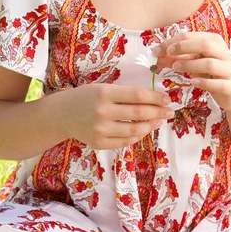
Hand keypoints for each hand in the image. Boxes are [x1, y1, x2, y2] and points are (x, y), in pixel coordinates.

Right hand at [56, 83, 174, 149]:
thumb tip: (153, 99)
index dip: (155, 97)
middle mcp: (102, 112)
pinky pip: (125, 142)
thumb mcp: (103, 88)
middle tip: (170, 111)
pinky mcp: (99, 143)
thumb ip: (124, 94)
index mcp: (104, 93)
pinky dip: (137, 137)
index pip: (137, 95)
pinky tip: (144, 130)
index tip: (167, 99)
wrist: (60, 115)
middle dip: (158, 112)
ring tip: (159, 121)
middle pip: (139, 114)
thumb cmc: (85, 97)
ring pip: (134, 131)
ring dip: (151, 126)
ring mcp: (100, 130)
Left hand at [153, 32, 230, 110]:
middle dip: (183, 48)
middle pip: (204, 45)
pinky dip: (204, 82)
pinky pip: (218, 83)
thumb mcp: (194, 63)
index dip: (172, 41)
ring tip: (176, 68)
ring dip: (190, 65)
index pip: (191, 36)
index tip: (157, 49)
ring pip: (210, 63)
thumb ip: (177, 59)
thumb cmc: (212, 74)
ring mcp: (228, 69)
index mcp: (214, 41)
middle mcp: (223, 52)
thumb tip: (156, 55)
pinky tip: (193, 82)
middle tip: (168, 54)